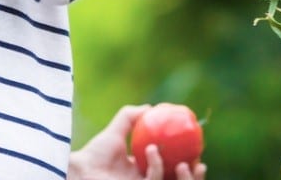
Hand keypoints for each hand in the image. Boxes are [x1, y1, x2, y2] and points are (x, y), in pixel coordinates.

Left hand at [68, 105, 206, 179]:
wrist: (80, 170)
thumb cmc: (94, 153)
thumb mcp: (116, 132)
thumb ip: (130, 118)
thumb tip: (150, 107)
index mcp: (144, 175)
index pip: (172, 174)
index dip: (189, 167)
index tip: (198, 152)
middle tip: (199, 163)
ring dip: (183, 179)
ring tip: (182, 163)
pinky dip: (156, 166)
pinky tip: (152, 150)